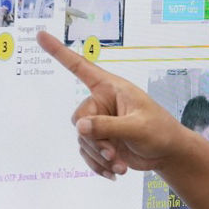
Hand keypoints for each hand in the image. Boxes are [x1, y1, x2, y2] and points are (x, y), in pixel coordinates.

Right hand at [37, 30, 189, 179]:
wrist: (168, 153)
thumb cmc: (159, 131)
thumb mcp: (137, 127)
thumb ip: (108, 126)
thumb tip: (80, 127)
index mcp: (111, 88)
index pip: (81, 67)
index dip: (59, 52)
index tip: (41, 35)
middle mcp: (102, 103)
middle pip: (80, 119)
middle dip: (94, 140)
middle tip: (113, 153)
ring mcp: (100, 123)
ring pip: (82, 140)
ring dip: (99, 156)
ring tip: (120, 165)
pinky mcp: (100, 141)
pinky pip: (87, 154)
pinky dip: (98, 165)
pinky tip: (115, 173)